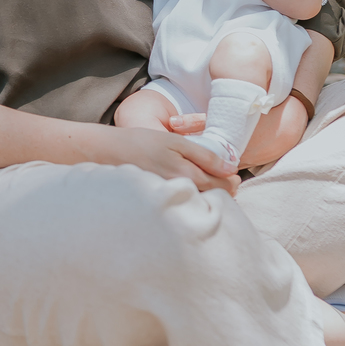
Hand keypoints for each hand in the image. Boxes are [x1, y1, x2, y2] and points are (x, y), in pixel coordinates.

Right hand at [106, 126, 237, 194]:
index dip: (232, 182)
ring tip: (208, 183)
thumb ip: (206, 156)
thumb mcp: (177, 142)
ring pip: (199, 202)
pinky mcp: (160, 203)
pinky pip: (184, 203)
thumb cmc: (143, 143)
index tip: (235, 175)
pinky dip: (192, 197)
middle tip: (226, 179)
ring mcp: (169, 201)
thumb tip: (230, 169)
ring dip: (208, 195)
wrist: (109, 153)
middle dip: (223, 191)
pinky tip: (188, 188)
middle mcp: (179, 194)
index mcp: (187, 178)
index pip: (222, 188)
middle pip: (212, 199)